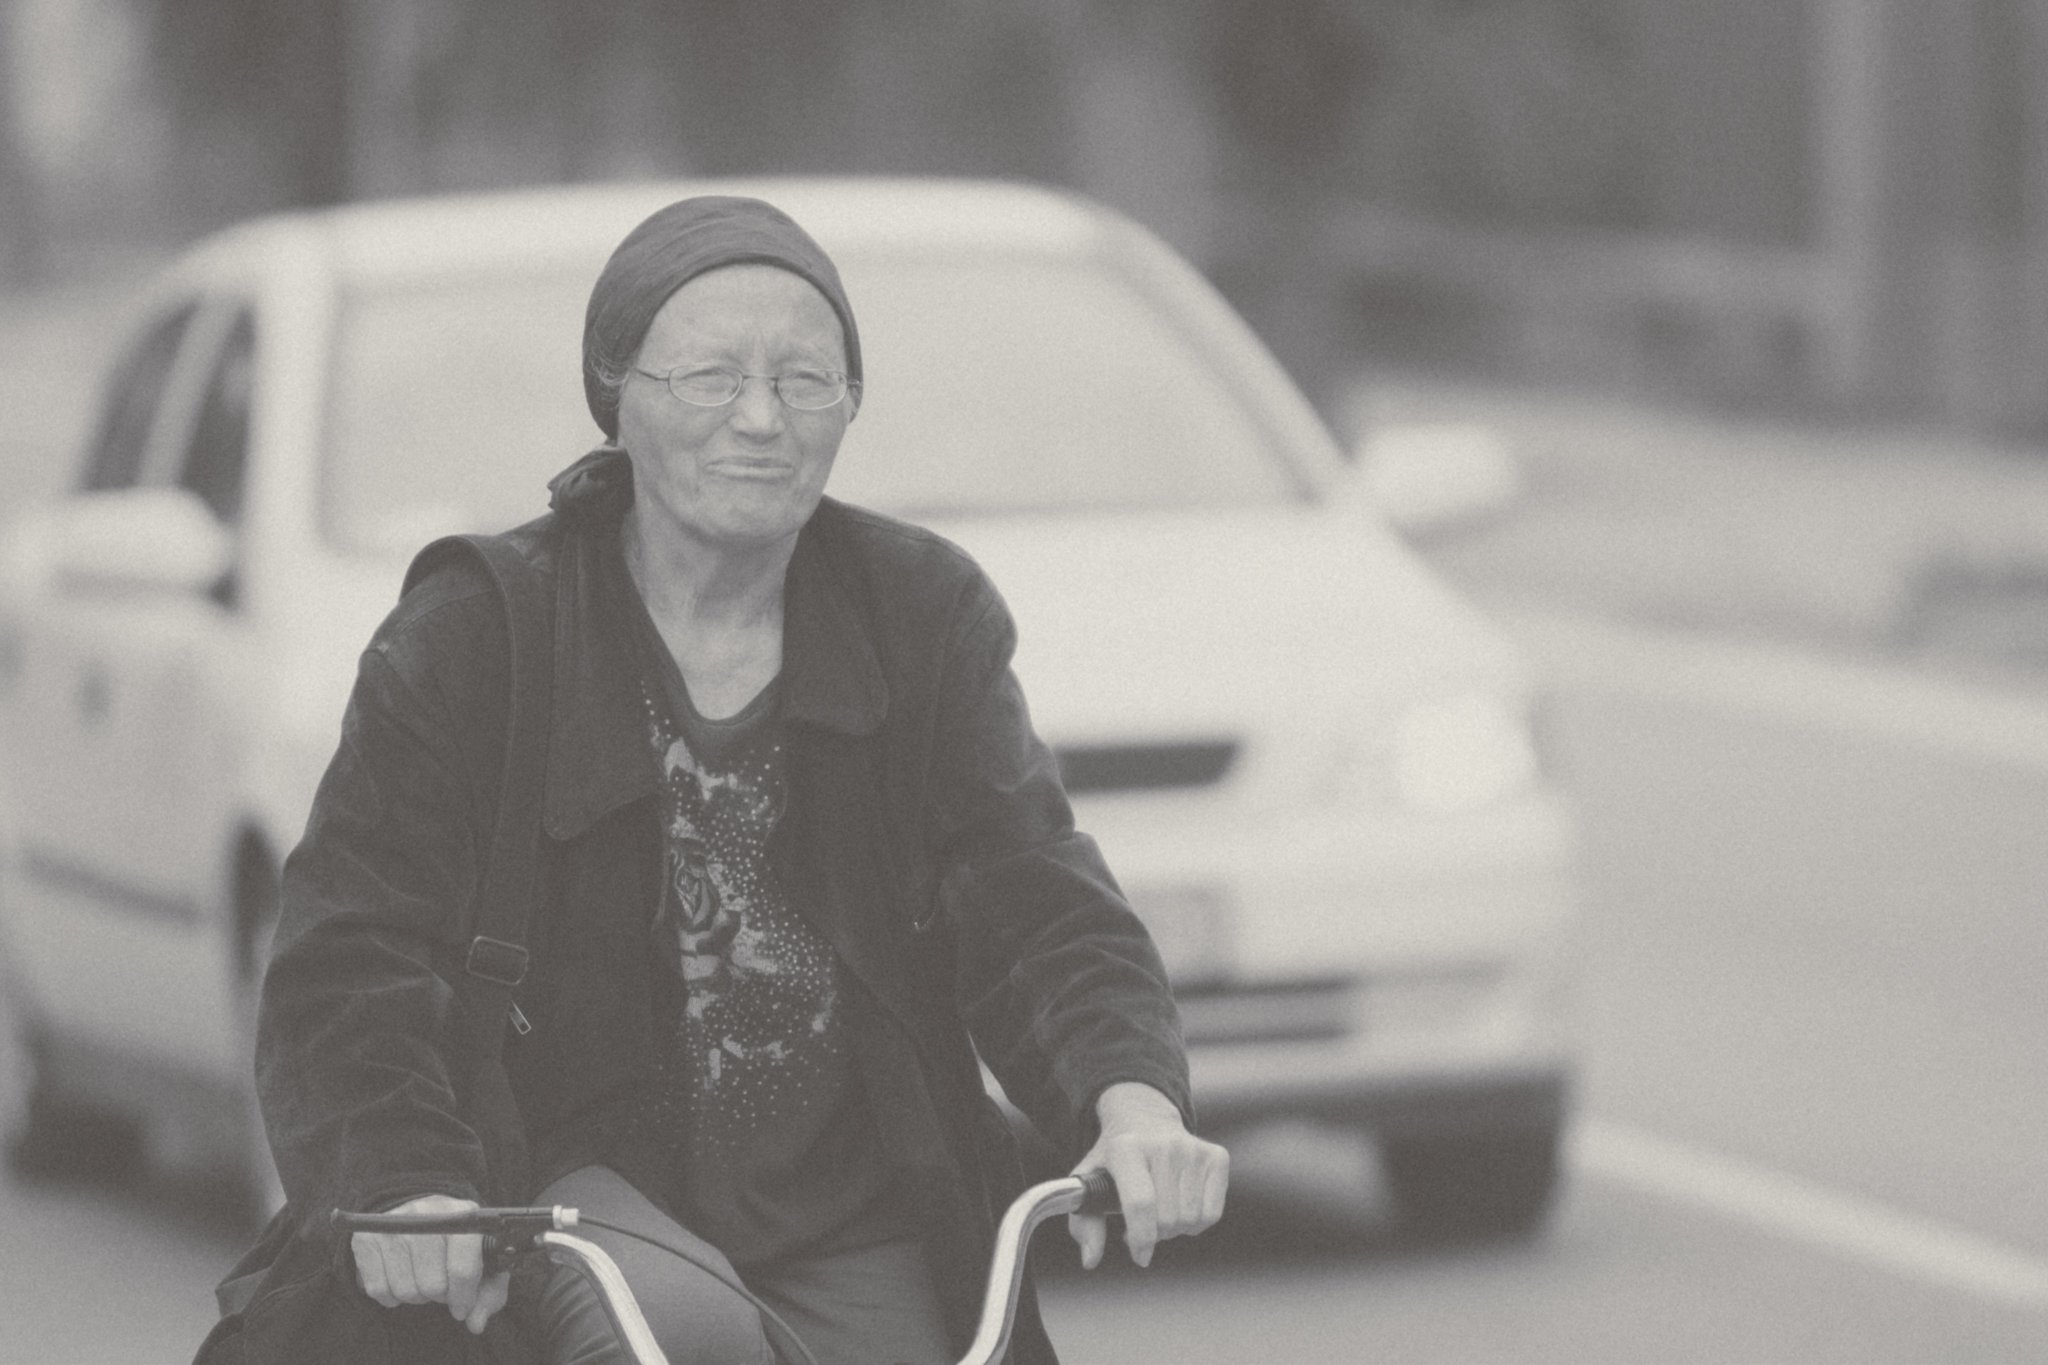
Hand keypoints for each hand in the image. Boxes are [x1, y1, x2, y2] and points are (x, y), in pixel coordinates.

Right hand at [349, 1193, 509, 1334]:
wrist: (422, 1213)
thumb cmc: (457, 1244)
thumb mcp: (483, 1262)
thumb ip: (487, 1294)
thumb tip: (476, 1323)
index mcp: (463, 1216)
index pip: (462, 1268)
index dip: (464, 1298)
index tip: (462, 1308)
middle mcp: (426, 1215)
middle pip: (433, 1285)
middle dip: (439, 1294)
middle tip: (440, 1283)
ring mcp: (393, 1225)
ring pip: (406, 1291)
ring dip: (416, 1295)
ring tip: (422, 1276)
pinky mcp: (367, 1239)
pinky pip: (379, 1290)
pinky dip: (391, 1295)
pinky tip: (401, 1276)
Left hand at [1068, 1081, 1228, 1268]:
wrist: (1144, 1117)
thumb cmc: (1114, 1157)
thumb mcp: (1090, 1181)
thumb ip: (1084, 1223)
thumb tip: (1090, 1260)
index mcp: (1126, 1148)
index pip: (1140, 1203)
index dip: (1141, 1238)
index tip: (1140, 1256)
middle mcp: (1163, 1144)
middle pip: (1167, 1218)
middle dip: (1155, 1234)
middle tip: (1144, 1223)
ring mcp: (1192, 1149)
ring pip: (1191, 1220)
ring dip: (1175, 1229)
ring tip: (1160, 1213)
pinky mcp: (1216, 1156)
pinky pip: (1212, 1214)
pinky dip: (1197, 1224)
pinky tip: (1181, 1208)